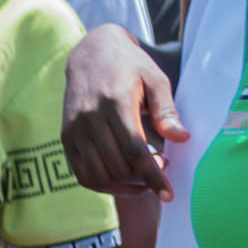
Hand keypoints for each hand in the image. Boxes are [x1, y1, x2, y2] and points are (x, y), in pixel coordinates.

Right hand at [62, 24, 189, 198]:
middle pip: (117, 168)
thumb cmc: (129, 66)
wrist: (90, 54)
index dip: (153, 176)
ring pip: (99, 177)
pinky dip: (103, 185)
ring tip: (143, 179)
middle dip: (143, 180)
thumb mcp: (155, 79)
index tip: (168, 193)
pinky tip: (122, 181)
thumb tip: (181, 138)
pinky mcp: (66, 138)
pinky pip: (83, 175)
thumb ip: (166, 110)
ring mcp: (74, 130)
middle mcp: (90, 119)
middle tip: (161, 168)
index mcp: (115, 102)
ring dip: (124, 187)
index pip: (135, 151)